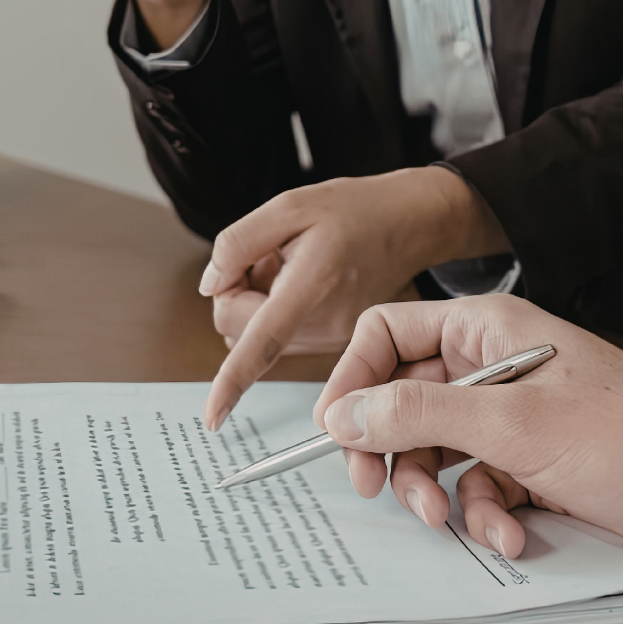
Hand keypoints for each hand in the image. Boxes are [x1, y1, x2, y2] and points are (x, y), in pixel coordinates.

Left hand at [197, 167, 509, 429]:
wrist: (411, 224)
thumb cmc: (357, 210)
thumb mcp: (290, 205)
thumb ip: (238, 244)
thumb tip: (212, 285)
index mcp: (312, 285)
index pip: (262, 342)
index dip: (231, 382)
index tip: (212, 418)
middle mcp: (325, 324)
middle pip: (238, 333)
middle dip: (232, 295)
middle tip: (260, 257)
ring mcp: (332, 338)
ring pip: (255, 338)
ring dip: (253, 303)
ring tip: (286, 264)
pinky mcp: (334, 342)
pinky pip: (279, 337)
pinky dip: (272, 310)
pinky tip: (297, 277)